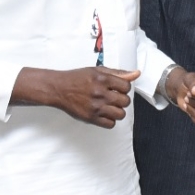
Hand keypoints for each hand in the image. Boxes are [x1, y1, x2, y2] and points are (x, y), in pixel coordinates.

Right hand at [15, 67, 140, 127]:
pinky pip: (110, 124)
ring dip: (117, 111)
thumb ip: (118, 73)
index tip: (118, 88)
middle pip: (125, 101)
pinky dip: (109, 120)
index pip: (127, 87)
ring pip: (120, 114)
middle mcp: (100, 93)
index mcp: (103, 79)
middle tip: (113, 97)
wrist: (59, 89)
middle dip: (121, 99)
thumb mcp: (98, 70)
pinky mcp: (90, 118)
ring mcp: (95, 107)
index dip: (124, 88)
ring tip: (109, 106)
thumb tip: (136, 74)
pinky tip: (104, 114)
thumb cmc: (77, 79)